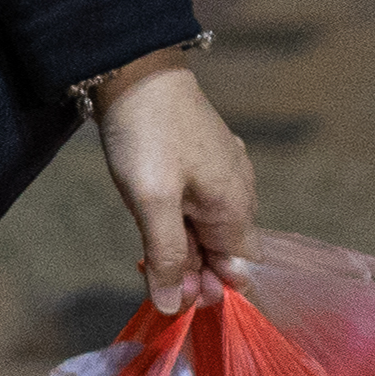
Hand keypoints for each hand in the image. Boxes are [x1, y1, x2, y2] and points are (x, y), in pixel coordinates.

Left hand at [93, 49, 256, 311]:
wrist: (134, 69)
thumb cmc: (146, 136)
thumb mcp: (152, 202)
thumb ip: (167, 257)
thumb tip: (174, 306)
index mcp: (237, 206)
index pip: (240, 269)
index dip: (209, 287)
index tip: (171, 289)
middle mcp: (240, 191)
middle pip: (223, 250)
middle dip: (191, 268)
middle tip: (148, 270)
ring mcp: (224, 171)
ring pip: (208, 226)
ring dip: (181, 245)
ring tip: (146, 249)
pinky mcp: (204, 157)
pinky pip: (199, 202)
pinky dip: (178, 219)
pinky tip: (153, 218)